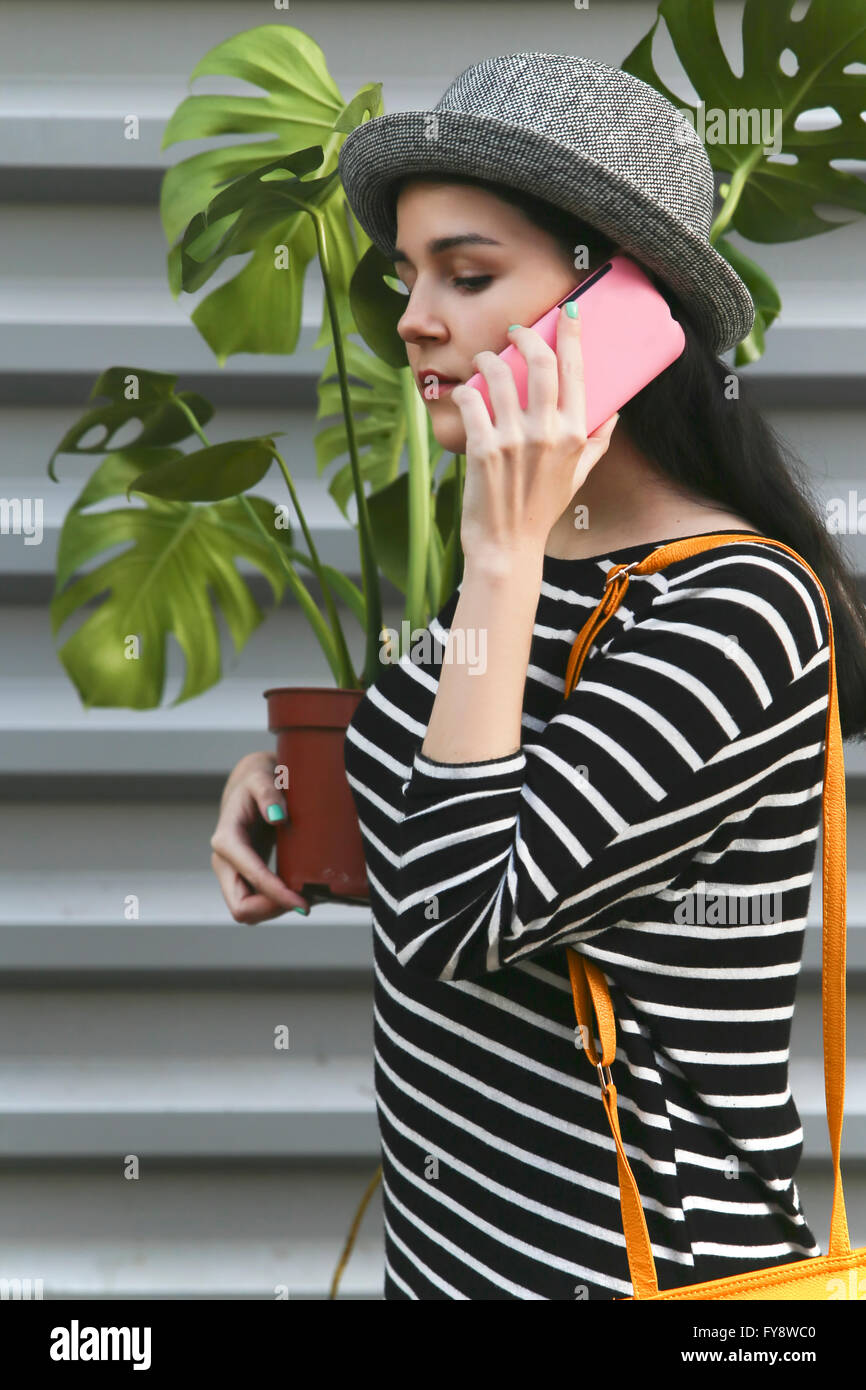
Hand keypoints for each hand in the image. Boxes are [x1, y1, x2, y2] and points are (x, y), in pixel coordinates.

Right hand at [210, 751, 309, 922]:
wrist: (250, 782)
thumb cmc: (257, 778)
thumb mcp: (262, 777)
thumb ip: (268, 793)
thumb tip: (276, 816)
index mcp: (226, 840)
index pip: (252, 878)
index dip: (277, 895)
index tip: (304, 903)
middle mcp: (224, 861)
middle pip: (240, 908)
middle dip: (272, 910)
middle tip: (306, 903)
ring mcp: (232, 871)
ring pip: (248, 910)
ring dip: (275, 911)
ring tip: (307, 899)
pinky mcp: (244, 875)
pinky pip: (256, 901)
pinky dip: (276, 904)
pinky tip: (299, 894)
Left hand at [451, 304, 618, 565]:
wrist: (507, 546)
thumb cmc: (540, 509)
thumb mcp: (578, 476)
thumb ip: (596, 442)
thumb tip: (612, 413)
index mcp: (575, 434)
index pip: (576, 371)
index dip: (571, 334)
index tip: (566, 311)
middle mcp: (547, 433)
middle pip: (541, 363)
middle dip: (526, 336)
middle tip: (515, 329)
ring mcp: (514, 440)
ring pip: (500, 375)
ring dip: (489, 359)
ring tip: (485, 359)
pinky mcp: (483, 449)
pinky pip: (471, 401)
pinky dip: (465, 390)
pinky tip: (464, 391)